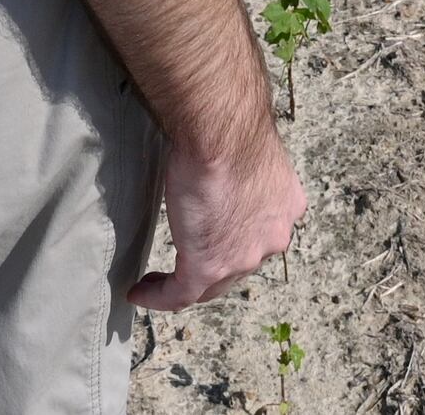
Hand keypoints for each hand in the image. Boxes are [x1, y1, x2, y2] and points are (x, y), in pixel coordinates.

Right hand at [130, 126, 305, 309]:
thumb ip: (242, 174)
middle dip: (211, 264)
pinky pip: (180, 294)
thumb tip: (221, 169)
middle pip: (238, 264)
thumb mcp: (247, 154)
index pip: (259, 234)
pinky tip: (139, 292)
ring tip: (158, 282)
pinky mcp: (209, 266)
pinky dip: (158, 297)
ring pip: (212, 284)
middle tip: (181, 261)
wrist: (221, 132)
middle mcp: (273, 237)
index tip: (209, 234)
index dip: (234, 239)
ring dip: (185, 285)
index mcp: (285, 206)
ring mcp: (243, 257)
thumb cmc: (228, 128)